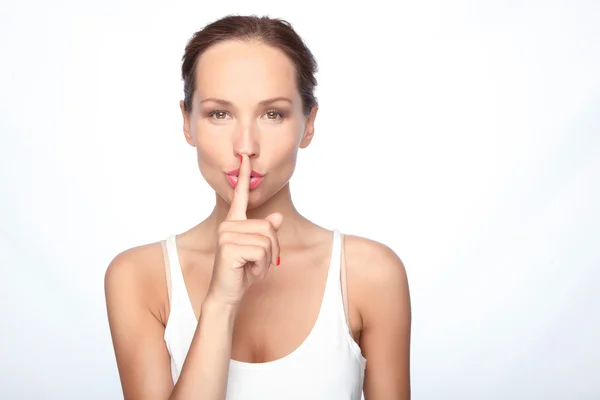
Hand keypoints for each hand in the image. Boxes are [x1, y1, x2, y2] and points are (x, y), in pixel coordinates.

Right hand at [206, 154, 282, 307]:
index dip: (244, 177)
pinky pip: (262, 252)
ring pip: (268, 240)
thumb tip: (277, 218)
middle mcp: (228, 225)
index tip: (245, 157)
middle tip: (258, 263)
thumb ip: (267, 233)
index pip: (240, 196)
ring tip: (251, 267)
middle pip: (269, 228)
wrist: (227, 294)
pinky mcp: (229, 247)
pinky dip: (261, 266)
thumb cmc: (242, 272)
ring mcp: (226, 235)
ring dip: (267, 260)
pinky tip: (248, 272)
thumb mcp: (259, 251)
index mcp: (234, 222)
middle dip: (272, 250)